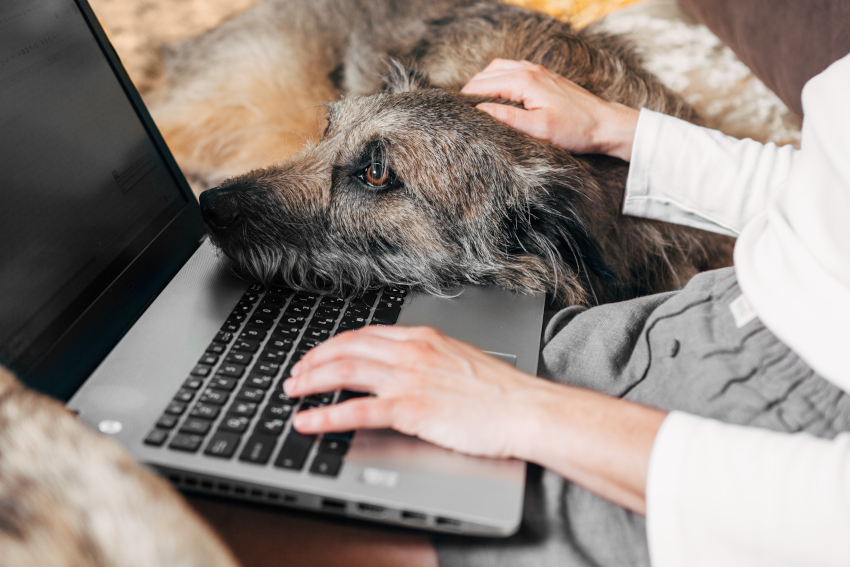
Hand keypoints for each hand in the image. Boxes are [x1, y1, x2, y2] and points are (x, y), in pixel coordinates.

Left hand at [286, 324, 665, 513]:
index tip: (318, 356)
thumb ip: (427, 358)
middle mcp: (411, 353)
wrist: (525, 408)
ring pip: (345, 373)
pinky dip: (326, 415)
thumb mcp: (458, 359)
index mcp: (422, 338)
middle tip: (294, 375)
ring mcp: (409, 380)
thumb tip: (401, 365)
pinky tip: (308, 421)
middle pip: (347, 349)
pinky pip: (357, 411)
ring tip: (292, 393)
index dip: (333, 346)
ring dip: (311, 382)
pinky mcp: (411, 410)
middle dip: (313, 361)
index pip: (364, 335)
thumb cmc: (499, 390)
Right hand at [461, 59, 639, 160]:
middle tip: (458, 109)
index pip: (483, 84)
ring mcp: (538, 71)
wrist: (606, 124)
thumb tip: (478, 109)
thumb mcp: (537, 129)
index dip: (465, 98)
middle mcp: (530, 70)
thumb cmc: (575, 130)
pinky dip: (499, 79)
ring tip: (474, 102)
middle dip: (471, 88)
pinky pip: (513, 70)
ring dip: (484, 82)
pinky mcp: (545, 76)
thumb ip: (506, 117)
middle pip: (488, 73)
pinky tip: (498, 94)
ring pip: (500, 68)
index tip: (452, 112)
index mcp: (525, 81)